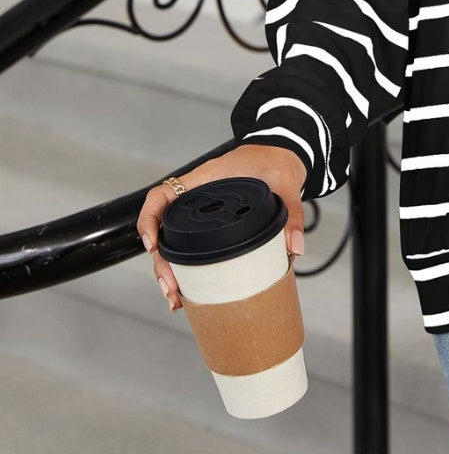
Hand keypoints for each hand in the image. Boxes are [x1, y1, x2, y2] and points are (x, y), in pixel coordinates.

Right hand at [135, 144, 308, 312]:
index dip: (150, 218)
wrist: (283, 155)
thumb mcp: (284, 183)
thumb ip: (291, 214)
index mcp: (205, 179)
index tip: (152, 245)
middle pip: (164, 229)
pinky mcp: (212, 225)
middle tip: (171, 288)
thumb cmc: (275, 160)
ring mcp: (202, 212)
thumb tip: (293, 247)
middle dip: (161, 262)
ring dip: (170, 269)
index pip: (163, 195)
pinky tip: (189, 289)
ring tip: (176, 297)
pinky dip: (186, 267)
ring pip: (174, 241)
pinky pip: (191, 245)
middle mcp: (197, 196)